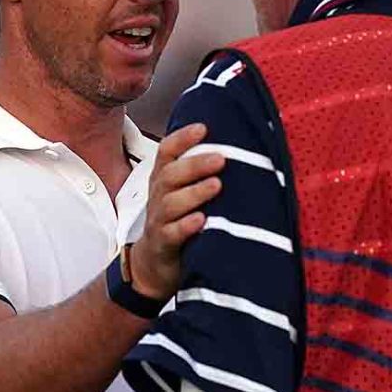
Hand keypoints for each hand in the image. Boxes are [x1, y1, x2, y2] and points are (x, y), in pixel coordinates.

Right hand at [128, 123, 223, 301]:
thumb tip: (237, 149)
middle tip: (220, 158)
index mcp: (164, 179)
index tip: (203, 128)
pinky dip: (186, 226)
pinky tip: (202, 220)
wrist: (154, 263)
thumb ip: (200, 173)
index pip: (167, 152)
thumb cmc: (176, 221)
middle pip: (171, 175)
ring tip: (216, 185)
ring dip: (194, 193)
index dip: (182, 138)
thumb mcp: (183, 193)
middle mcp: (159, 196)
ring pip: (171, 203)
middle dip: (195, 164)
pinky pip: (172, 233)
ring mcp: (159, 220)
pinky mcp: (163, 244)